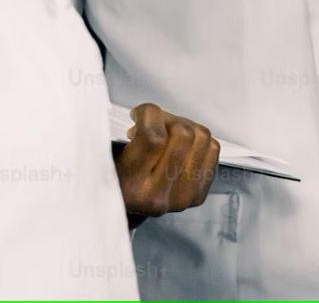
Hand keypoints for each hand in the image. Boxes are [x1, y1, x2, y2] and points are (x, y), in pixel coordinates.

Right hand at [114, 103, 219, 226]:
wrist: (120, 206)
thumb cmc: (111, 174)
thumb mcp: (105, 154)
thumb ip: (120, 134)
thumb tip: (149, 112)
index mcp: (129, 187)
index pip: (154, 137)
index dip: (149, 114)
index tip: (138, 114)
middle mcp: (157, 197)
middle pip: (183, 133)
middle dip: (166, 118)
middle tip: (152, 123)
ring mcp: (181, 198)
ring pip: (202, 137)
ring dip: (183, 125)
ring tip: (164, 133)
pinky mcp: (197, 195)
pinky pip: (212, 148)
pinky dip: (197, 139)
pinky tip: (177, 146)